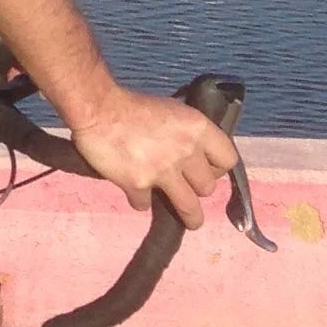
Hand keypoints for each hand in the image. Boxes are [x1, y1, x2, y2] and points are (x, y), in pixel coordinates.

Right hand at [66, 85, 235, 218]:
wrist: (98, 107)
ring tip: (190, 221)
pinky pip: (145, 204)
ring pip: (189, 207)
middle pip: (208, 187)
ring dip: (189, 215)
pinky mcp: (138, 184)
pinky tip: (135, 193)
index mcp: (197, 129)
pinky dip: (140, 201)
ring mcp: (163, 171)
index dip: (218, 169)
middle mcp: (186, 151)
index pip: (228, 159)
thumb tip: (190, 153)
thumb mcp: (171, 111)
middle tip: (188, 189)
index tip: (206, 171)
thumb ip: (185, 134)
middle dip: (198, 190)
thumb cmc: (132, 104)